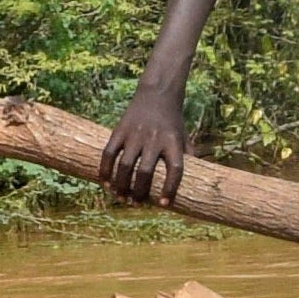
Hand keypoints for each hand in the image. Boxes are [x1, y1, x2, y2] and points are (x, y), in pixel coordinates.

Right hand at [98, 90, 192, 204]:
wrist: (157, 93)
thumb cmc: (173, 120)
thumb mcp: (184, 136)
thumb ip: (187, 157)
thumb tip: (193, 180)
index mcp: (173, 142)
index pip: (174, 170)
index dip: (170, 189)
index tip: (165, 204)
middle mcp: (154, 139)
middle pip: (145, 172)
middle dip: (139, 192)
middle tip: (136, 204)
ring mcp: (135, 135)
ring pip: (124, 166)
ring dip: (121, 185)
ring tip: (121, 197)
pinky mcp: (120, 130)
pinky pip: (109, 153)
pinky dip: (105, 170)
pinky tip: (105, 183)